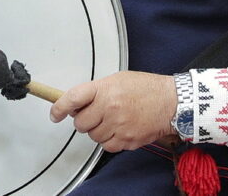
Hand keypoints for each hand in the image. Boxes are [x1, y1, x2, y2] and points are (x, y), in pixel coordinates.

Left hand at [49, 71, 176, 151]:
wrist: (171, 102)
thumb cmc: (147, 89)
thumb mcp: (118, 80)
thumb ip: (96, 91)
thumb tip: (77, 103)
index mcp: (105, 89)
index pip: (73, 98)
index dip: (60, 107)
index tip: (55, 113)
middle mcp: (109, 107)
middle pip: (81, 123)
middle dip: (84, 120)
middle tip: (93, 115)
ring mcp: (118, 125)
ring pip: (93, 136)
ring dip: (97, 131)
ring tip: (111, 120)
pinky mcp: (127, 140)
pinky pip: (107, 146)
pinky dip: (109, 141)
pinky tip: (118, 130)